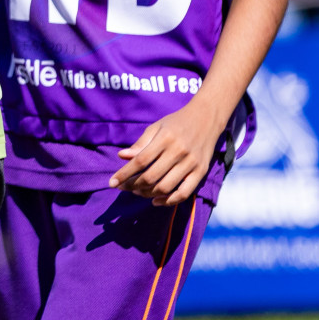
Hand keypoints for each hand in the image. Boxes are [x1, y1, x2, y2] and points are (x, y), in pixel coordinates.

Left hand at [110, 96, 226, 205]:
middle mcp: (178, 151)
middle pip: (151, 177)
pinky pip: (184, 193)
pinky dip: (169, 201)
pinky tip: (156, 200)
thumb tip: (121, 156)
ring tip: (137, 192)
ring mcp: (191, 163)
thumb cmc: (177, 122)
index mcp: (165, 138)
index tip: (112, 183)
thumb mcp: (156, 127)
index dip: (124, 174)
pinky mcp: (201, 172)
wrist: (206, 118)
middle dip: (133, 185)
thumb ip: (140, 143)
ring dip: (148, 194)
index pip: (140, 161)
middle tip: (123, 188)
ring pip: (166, 187)